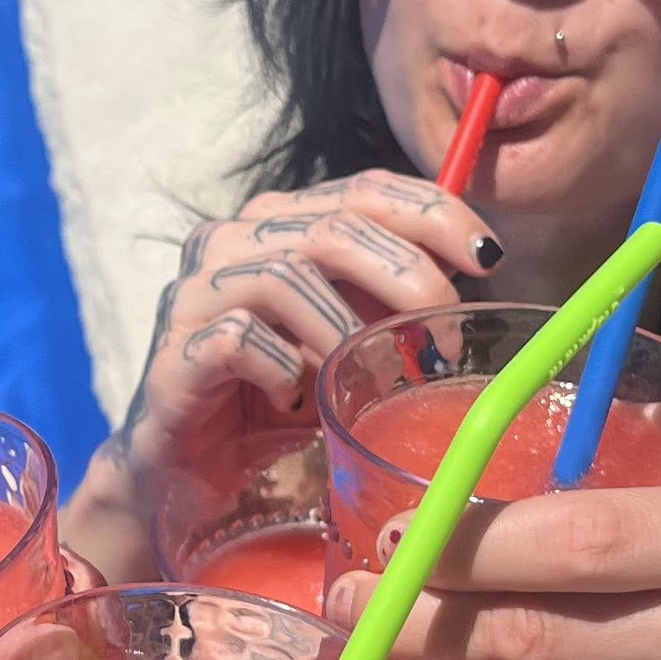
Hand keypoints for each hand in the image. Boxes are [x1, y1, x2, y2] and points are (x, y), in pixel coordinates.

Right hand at [89, 173, 495, 548]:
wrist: (192, 470)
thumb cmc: (277, 399)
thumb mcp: (350, 338)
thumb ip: (392, 300)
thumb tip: (475, 277)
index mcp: (280, 223)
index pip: (363, 189)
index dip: (432, 214)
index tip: (488, 258)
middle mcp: (232, 242)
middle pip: (333, 227)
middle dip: (406, 277)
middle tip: (445, 338)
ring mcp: (195, 294)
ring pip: (286, 277)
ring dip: (347, 331)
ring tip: (376, 377)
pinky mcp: (173, 353)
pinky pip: (238, 341)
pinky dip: (282, 370)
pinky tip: (296, 403)